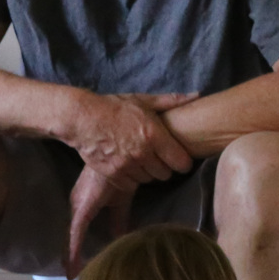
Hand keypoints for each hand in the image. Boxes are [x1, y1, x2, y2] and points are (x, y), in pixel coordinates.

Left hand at [66, 167, 135, 277]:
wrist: (121, 157)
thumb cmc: (120, 174)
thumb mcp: (121, 201)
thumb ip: (120, 220)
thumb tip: (123, 237)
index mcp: (84, 205)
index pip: (77, 231)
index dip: (74, 248)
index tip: (73, 267)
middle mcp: (77, 207)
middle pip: (70, 236)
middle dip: (70, 254)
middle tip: (70, 273)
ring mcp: (77, 207)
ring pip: (70, 237)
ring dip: (71, 254)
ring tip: (71, 271)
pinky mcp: (81, 208)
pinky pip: (74, 233)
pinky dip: (73, 248)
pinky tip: (73, 262)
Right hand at [70, 93, 196, 185]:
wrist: (81, 119)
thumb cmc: (113, 107)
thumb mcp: (142, 100)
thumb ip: (171, 101)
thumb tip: (196, 94)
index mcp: (154, 134)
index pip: (181, 162)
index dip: (181, 162)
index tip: (177, 159)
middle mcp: (143, 152)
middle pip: (165, 174)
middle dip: (163, 167)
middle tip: (155, 158)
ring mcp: (127, 165)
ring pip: (148, 180)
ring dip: (146, 173)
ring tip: (138, 161)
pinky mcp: (113, 174)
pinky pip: (131, 184)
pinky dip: (130, 178)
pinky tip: (126, 166)